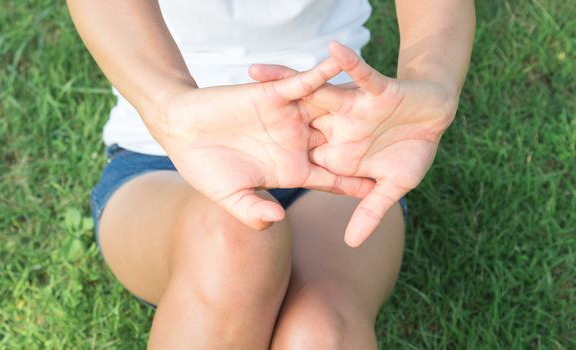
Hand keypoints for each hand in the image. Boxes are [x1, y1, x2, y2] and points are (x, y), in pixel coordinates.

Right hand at [150, 58, 375, 230]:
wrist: (181, 131)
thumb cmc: (203, 168)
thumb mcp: (231, 196)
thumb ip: (252, 211)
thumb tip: (277, 220)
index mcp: (289, 170)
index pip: (330, 178)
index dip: (353, 184)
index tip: (380, 192)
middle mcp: (295, 143)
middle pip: (340, 145)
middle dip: (368, 145)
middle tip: (403, 142)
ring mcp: (288, 118)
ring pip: (330, 112)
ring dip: (356, 106)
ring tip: (392, 97)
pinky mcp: (276, 95)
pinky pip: (304, 82)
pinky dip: (322, 72)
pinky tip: (345, 62)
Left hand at [250, 42, 457, 245]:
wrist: (437, 118)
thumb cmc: (415, 152)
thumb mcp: (392, 186)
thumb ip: (370, 212)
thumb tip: (351, 243)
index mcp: (338, 152)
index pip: (302, 159)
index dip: (270, 162)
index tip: (236, 165)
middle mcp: (338, 128)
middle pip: (294, 122)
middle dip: (262, 117)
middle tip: (225, 115)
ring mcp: (353, 108)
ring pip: (313, 93)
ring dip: (285, 80)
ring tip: (252, 74)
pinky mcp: (374, 89)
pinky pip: (358, 74)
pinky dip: (346, 63)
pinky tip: (331, 49)